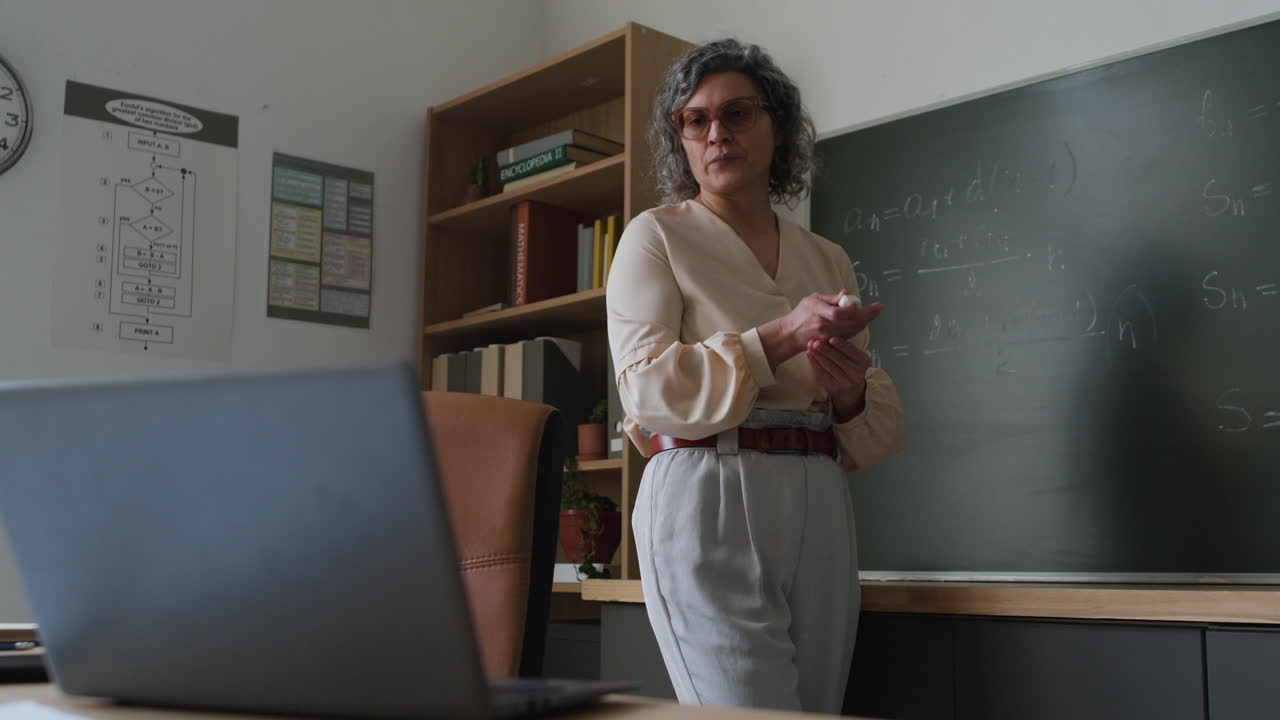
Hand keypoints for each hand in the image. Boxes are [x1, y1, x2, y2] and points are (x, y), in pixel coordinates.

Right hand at [759, 292, 882, 368]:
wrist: (791, 334)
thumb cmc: (801, 314)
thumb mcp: (812, 299)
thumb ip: (831, 298)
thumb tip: (847, 293)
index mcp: (817, 312)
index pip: (837, 313)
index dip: (851, 309)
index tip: (861, 304)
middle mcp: (823, 326)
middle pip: (850, 322)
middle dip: (867, 315)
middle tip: (878, 308)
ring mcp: (828, 336)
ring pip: (852, 329)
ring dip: (865, 321)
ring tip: (873, 312)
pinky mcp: (831, 342)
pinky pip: (849, 335)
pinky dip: (858, 327)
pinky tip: (863, 320)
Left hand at [807, 335, 871, 422]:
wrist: (851, 389)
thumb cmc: (851, 365)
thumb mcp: (854, 356)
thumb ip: (845, 346)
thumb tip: (831, 332)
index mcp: (864, 362)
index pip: (852, 352)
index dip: (842, 345)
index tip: (831, 338)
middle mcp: (857, 373)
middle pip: (840, 360)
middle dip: (827, 350)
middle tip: (816, 342)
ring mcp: (845, 382)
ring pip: (830, 367)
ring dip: (819, 355)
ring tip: (810, 346)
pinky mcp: (834, 387)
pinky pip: (822, 373)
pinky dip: (815, 363)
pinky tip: (810, 354)